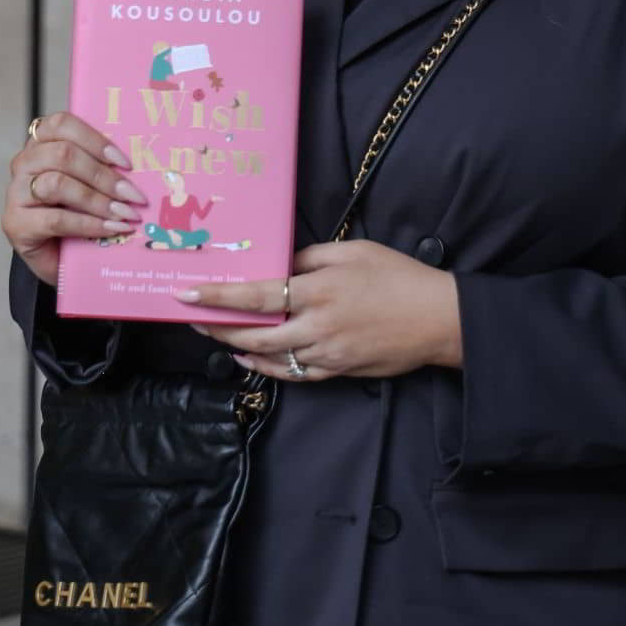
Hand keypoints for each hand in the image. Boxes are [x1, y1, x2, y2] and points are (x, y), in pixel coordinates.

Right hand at [1, 111, 148, 287]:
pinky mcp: (16, 223)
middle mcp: (24, 163)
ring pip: (57, 184)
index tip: (126, 163)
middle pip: (63, 154)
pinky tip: (111, 229)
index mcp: (42, 143)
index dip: (96, 140)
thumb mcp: (90, 185)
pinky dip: (89, 224)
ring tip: (125, 214)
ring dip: (98, 200)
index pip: (62, 125)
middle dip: (104, 176)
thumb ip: (102, 168)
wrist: (55, 257)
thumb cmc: (76, 214)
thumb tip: (142, 166)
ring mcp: (15, 193)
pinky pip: (55, 219)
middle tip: (134, 195)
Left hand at [176, 239, 461, 382]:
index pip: (256, 295)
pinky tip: (249, 358)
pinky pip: (293, 374)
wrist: (439, 319)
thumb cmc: (399, 277)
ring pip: (268, 357)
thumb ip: (311, 256)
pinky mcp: (338, 371)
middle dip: (216, 326)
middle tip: (192, 318)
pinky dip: (265, 368)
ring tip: (215, 335)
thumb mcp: (354, 251)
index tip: (186, 295)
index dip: (217, 297)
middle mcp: (317, 325)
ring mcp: (326, 353)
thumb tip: (279, 263)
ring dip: (236, 346)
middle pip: (252, 332)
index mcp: (319, 289)